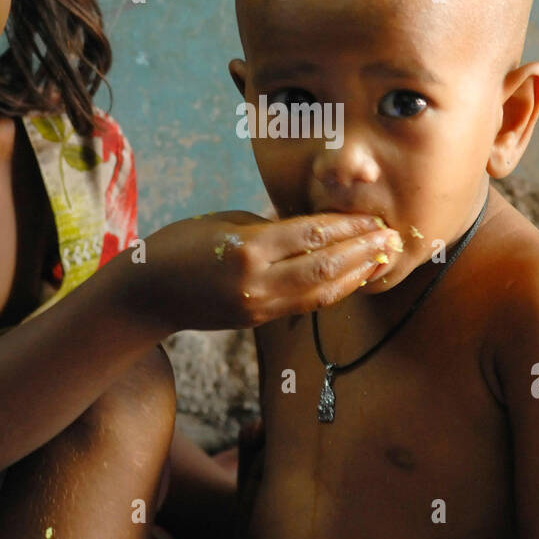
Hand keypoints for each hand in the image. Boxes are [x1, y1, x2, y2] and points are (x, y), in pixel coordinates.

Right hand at [127, 211, 404, 332]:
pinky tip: (353, 278)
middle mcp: (256, 282)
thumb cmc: (181, 244)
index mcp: (246, 249)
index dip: (346, 226)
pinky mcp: (258, 320)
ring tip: (383, 258)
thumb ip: (271, 227)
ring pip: (321, 293)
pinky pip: (305, 305)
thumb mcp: (225, 222)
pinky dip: (334, 290)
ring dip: (357, 274)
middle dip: (362, 251)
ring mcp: (258, 306)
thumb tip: (315, 228)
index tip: (372, 217)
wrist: (147, 294)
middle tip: (392, 237)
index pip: (310, 235)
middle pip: (324, 267)